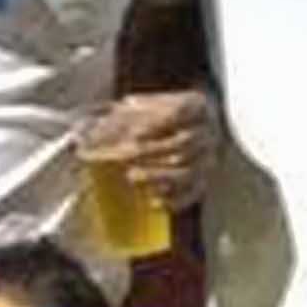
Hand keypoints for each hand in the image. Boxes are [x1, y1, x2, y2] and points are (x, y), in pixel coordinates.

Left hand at [83, 88, 219, 206]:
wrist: (192, 127)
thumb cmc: (162, 115)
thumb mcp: (147, 105)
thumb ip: (126, 113)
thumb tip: (97, 126)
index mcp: (197, 106)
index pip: (181, 111)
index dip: (156, 122)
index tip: (133, 132)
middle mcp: (209, 132)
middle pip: (185, 142)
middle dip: (152, 150)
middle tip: (124, 155)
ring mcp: (209, 158)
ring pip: (189, 170)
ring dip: (159, 175)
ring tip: (132, 177)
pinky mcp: (205, 179)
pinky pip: (194, 193)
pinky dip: (175, 199)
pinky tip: (153, 200)